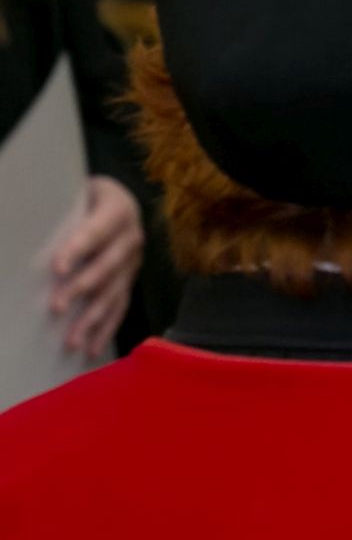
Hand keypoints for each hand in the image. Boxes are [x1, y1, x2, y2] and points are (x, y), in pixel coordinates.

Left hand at [49, 177, 143, 361]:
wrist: (120, 199)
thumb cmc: (87, 196)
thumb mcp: (80, 192)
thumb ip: (67, 211)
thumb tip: (31, 234)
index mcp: (119, 210)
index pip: (97, 231)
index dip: (78, 248)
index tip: (57, 268)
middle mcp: (132, 238)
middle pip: (107, 266)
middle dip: (81, 288)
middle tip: (56, 307)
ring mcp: (134, 262)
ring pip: (114, 292)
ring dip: (93, 318)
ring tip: (73, 340)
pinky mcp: (130, 280)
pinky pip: (121, 306)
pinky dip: (107, 328)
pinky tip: (93, 347)